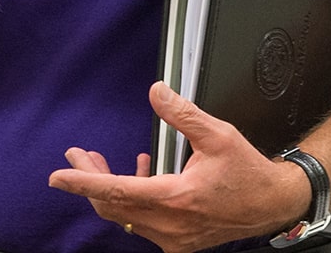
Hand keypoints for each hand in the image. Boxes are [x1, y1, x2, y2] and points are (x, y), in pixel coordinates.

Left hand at [47, 82, 310, 252]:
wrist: (273, 204)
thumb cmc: (247, 172)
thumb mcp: (217, 135)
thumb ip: (182, 114)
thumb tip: (157, 92)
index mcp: (176, 197)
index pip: (116, 191)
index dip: (83, 182)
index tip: (58, 176)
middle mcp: (170, 223)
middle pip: (112, 206)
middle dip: (90, 180)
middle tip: (80, 155)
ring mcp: (173, 237)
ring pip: (124, 217)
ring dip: (109, 189)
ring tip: (99, 162)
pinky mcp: (178, 242)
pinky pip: (142, 223)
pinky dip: (132, 200)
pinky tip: (139, 173)